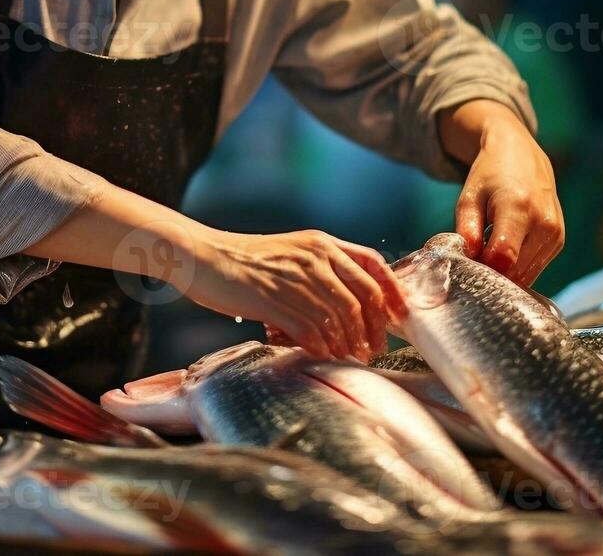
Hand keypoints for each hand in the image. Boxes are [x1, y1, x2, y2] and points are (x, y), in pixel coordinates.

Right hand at [182, 228, 408, 361]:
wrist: (203, 256)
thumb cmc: (245, 260)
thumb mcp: (291, 251)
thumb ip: (320, 269)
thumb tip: (348, 304)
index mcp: (321, 243)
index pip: (372, 264)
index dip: (392, 292)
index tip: (399, 316)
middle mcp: (314, 257)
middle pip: (362, 297)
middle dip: (374, 328)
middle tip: (374, 348)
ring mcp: (295, 279)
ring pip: (339, 318)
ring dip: (350, 343)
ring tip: (350, 358)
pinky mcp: (274, 301)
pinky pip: (311, 331)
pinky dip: (323, 348)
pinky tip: (323, 356)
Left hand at [440, 101, 564, 286]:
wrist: (521, 155)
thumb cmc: (489, 176)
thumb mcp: (469, 197)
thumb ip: (466, 228)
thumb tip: (467, 258)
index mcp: (519, 207)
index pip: (504, 256)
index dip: (482, 266)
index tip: (468, 260)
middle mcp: (544, 222)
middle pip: (515, 271)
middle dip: (491, 271)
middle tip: (475, 255)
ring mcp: (555, 234)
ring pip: (525, 276)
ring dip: (504, 271)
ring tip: (490, 247)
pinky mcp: (559, 242)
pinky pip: (533, 269)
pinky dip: (517, 266)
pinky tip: (506, 246)